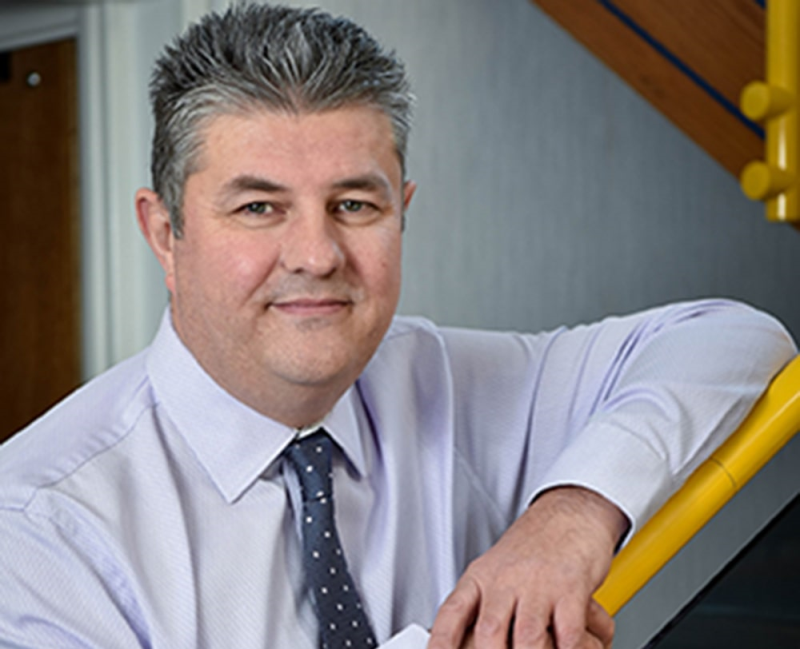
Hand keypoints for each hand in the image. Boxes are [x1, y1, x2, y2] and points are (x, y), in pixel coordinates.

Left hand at [427, 487, 627, 648]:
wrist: (570, 514)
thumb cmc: (534, 545)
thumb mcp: (497, 569)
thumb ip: (484, 604)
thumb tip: (466, 638)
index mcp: (482, 577)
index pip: (452, 612)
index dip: (442, 640)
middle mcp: (505, 580)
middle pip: (489, 633)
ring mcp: (538, 585)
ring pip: (527, 639)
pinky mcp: (570, 589)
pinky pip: (568, 633)